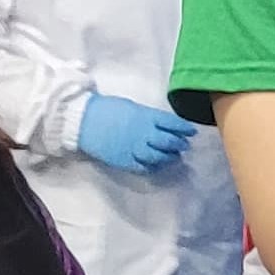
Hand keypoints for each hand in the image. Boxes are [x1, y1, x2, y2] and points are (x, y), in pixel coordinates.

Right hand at [75, 95, 197, 174]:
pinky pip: (144, 167)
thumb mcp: (132, 107)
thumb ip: (148, 116)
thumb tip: (160, 123)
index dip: (184, 128)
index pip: (172, 123)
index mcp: (146, 117)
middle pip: (169, 142)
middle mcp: (144, 134)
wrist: (83, 121)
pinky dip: (154, 166)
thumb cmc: (106, 109)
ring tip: (175, 156)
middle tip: (185, 145)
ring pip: (159, 156)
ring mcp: (135, 149)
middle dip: (179, 144)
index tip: (192, 131)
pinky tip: (158, 164)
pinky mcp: (125, 161)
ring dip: (170, 157)